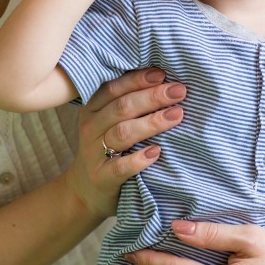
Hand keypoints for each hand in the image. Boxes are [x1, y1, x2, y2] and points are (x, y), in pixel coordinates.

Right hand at [65, 68, 185, 217]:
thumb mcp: (109, 122)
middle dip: (152, 97)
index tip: (163, 74)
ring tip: (177, 115)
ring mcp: (94, 154)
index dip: (138, 80)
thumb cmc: (107, 148)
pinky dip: (139, 159)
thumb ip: (128, 103)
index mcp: (93, 109)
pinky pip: (120, 167)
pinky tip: (157, 152)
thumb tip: (165, 81)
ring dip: (152, 123)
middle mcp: (91, 128)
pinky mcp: (102, 178)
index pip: (113, 88)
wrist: (86, 190)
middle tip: (179, 91)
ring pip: (123, 133)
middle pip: (121, 108)